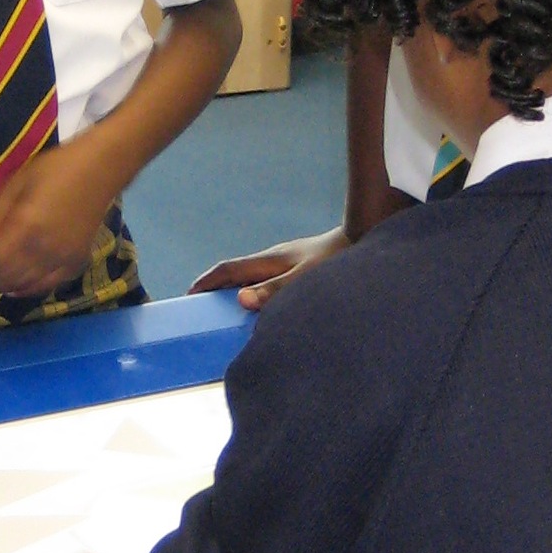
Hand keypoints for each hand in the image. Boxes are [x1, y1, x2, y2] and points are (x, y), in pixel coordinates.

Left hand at [0, 144, 115, 301]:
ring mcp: (63, 258)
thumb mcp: (17, 183)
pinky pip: (49, 285)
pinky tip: (15, 290)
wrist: (100, 170)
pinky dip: (28, 290)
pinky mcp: (77, 261)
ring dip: (1, 289)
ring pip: (25, 285)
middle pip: (6, 277)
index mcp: (26, 226)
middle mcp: (45, 249)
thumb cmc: (55, 169)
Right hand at [189, 225, 352, 311]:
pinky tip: (263, 308)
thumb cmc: (335, 260)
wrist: (362, 238)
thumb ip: (274, 290)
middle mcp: (272, 260)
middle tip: (201, 310)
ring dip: (235, 292)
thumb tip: (241, 300)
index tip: (188, 297)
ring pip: (251, 278)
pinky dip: (256, 294)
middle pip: (235, 274)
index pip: (227, 270)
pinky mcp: (298, 268)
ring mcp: (285, 262)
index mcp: (268, 261)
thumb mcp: (304, 279)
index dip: (205, 283)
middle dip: (215, 289)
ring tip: (228, 314)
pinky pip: (267, 282)